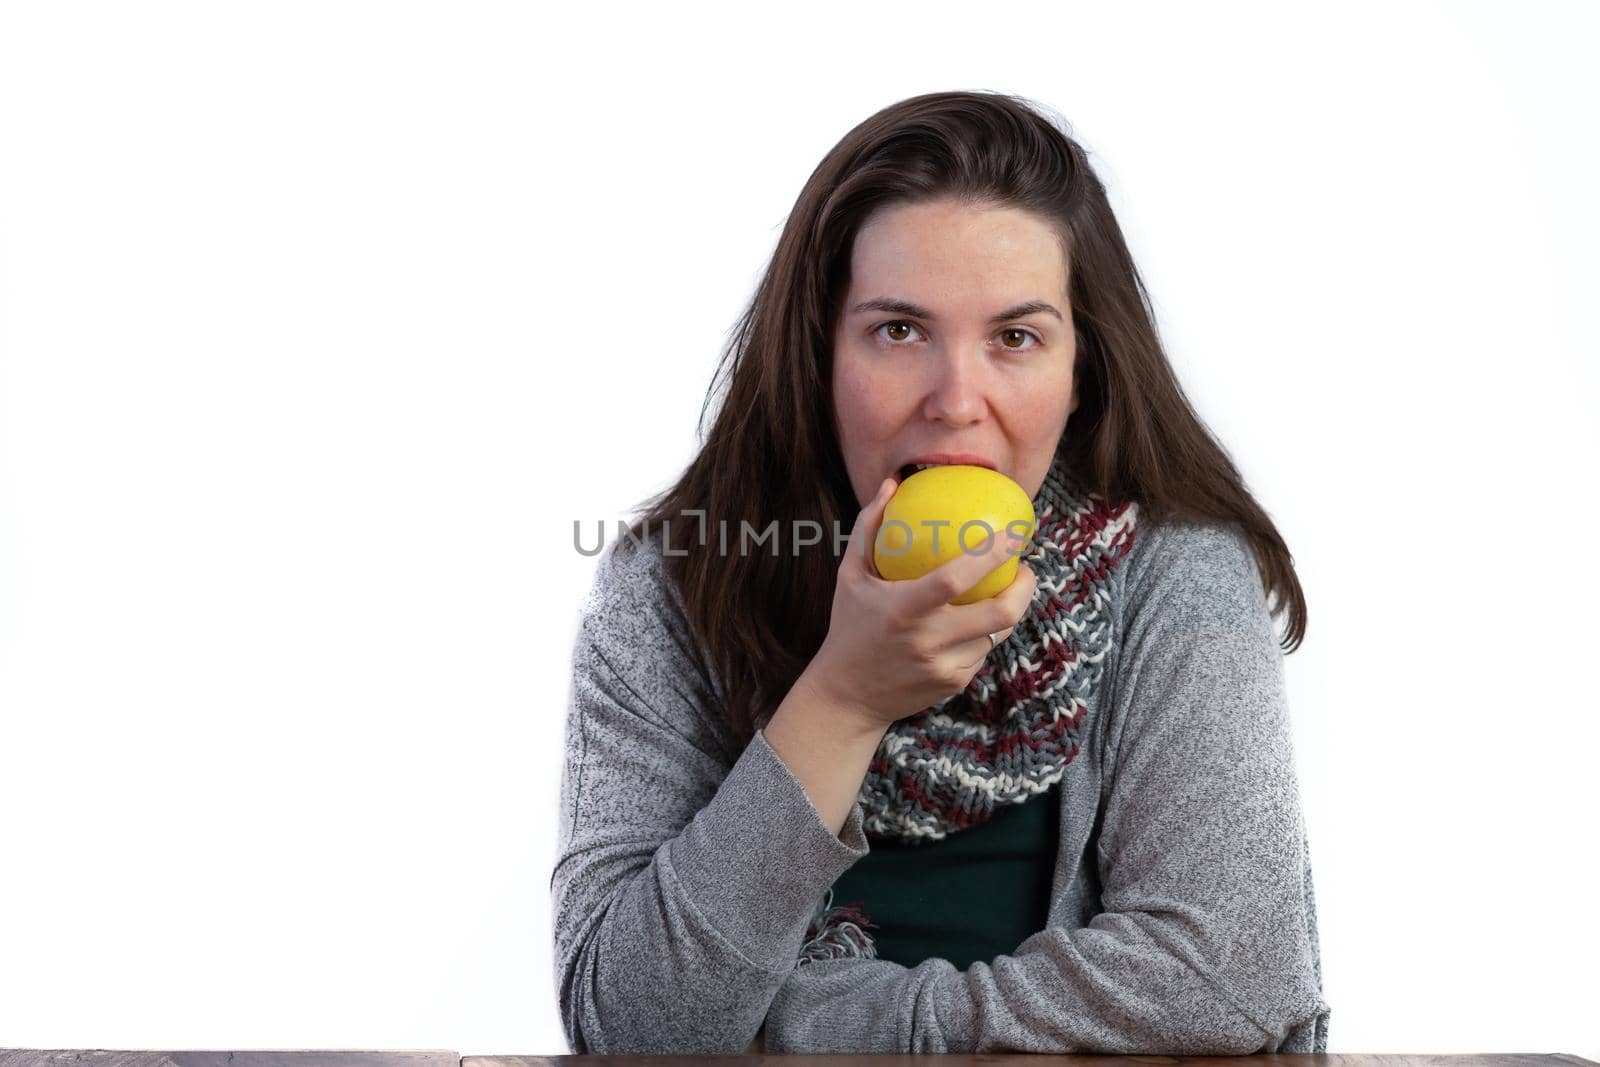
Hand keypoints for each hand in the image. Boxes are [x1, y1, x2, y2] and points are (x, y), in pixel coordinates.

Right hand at [804, 476, 1036, 730]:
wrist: (847, 696)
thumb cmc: (849, 625)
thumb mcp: (850, 575)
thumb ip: (869, 527)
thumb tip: (893, 483)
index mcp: (903, 610)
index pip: (955, 579)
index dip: (990, 555)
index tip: (1014, 532)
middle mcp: (928, 641)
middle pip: (1000, 614)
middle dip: (1025, 588)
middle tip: (1025, 568)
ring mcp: (944, 667)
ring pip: (994, 633)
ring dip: (1002, 610)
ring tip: (1001, 590)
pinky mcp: (954, 684)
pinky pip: (982, 652)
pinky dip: (981, 634)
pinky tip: (971, 623)